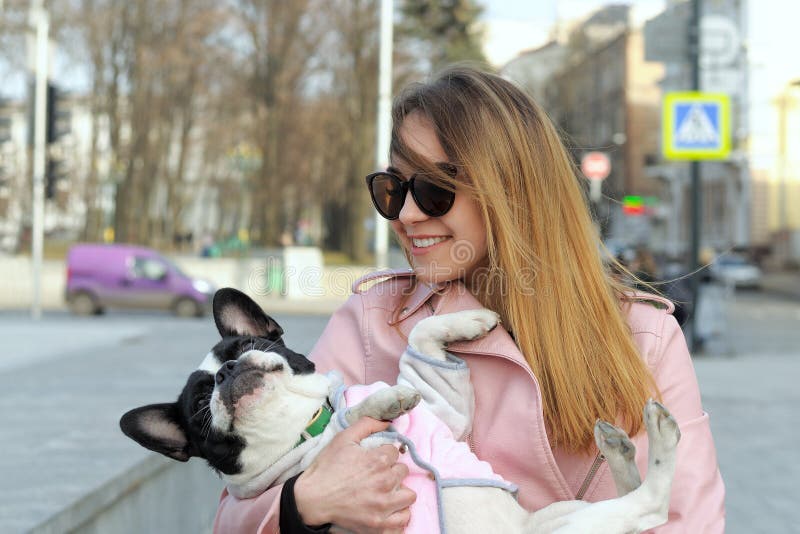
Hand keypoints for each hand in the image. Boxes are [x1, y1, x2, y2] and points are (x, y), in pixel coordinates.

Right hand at [294, 417, 415, 532]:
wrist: (311, 498)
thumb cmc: (326, 468)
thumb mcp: (343, 438)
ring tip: (387, 491)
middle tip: (378, 475)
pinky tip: (389, 508)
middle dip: (392, 471)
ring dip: (400, 492)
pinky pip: (403, 519)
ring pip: (409, 496)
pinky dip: (399, 514)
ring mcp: (383, 505)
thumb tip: (386, 420)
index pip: (396, 452)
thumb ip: (367, 424)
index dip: (385, 453)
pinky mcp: (379, 524)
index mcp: (378, 460)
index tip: (375, 459)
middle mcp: (385, 482)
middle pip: (403, 472)